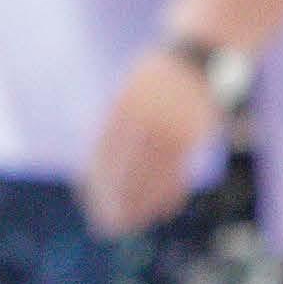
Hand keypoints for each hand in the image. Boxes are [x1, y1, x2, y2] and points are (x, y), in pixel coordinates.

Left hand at [80, 48, 220, 236]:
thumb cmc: (153, 82)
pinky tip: (162, 210)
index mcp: (119, 108)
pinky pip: (177, 174)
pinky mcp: (192, 137)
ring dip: (140, 206)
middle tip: (107, 224)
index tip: (89, 203)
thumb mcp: (124, 96)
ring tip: (132, 224)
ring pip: (150, 178)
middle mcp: (142, 119)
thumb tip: (88, 172)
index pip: (101, 156)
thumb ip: (108, 128)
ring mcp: (169, 128)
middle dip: (113, 202)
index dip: (94, 184)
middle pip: (123, 171)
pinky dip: (169, 194)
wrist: (194, 59)